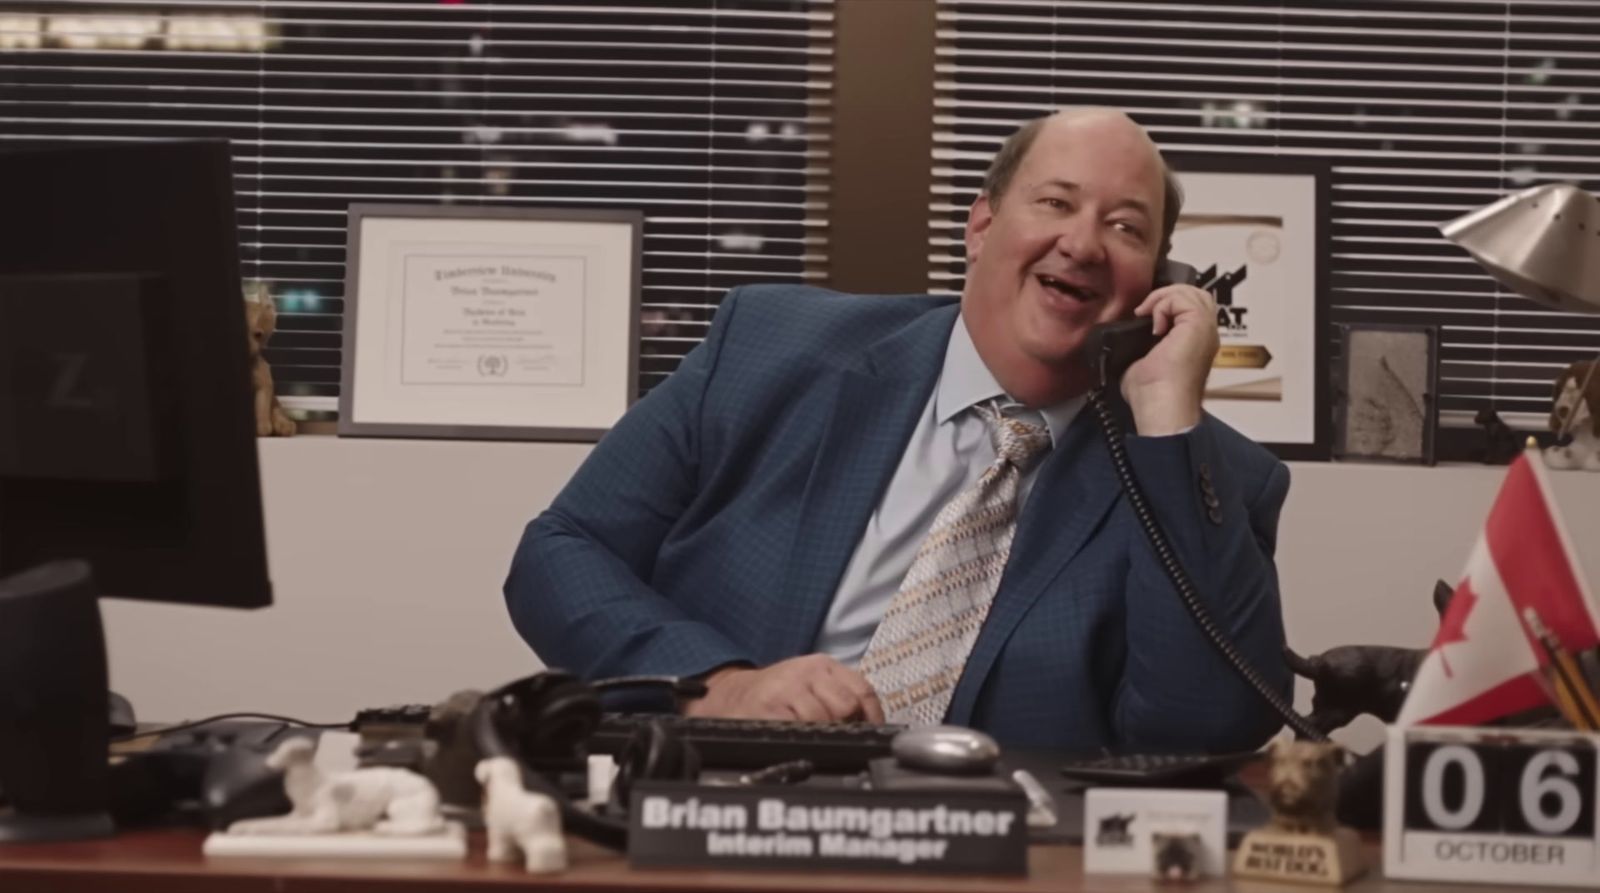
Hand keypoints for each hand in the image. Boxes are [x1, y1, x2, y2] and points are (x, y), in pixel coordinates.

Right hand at [683, 654, 884, 722]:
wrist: (730, 696)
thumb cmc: (776, 696)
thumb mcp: (812, 687)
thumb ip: (841, 699)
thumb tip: (873, 726)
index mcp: (823, 666)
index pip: (863, 691)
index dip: (872, 718)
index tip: (871, 733)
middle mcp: (806, 672)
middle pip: (847, 706)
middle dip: (843, 727)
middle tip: (831, 735)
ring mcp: (786, 688)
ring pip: (824, 720)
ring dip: (820, 736)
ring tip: (807, 736)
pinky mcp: (768, 707)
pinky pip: (797, 730)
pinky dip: (800, 740)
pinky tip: (792, 738)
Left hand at [1121, 284, 1218, 434]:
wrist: (1160, 405)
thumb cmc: (1152, 395)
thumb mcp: (1141, 361)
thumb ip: (1141, 345)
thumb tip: (1125, 338)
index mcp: (1195, 343)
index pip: (1188, 308)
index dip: (1166, 304)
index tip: (1142, 316)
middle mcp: (1205, 334)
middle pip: (1195, 295)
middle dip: (1167, 295)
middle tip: (1146, 310)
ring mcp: (1205, 329)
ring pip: (1191, 292)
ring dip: (1163, 297)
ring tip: (1147, 313)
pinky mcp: (1198, 326)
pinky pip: (1183, 298)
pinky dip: (1163, 304)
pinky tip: (1153, 323)